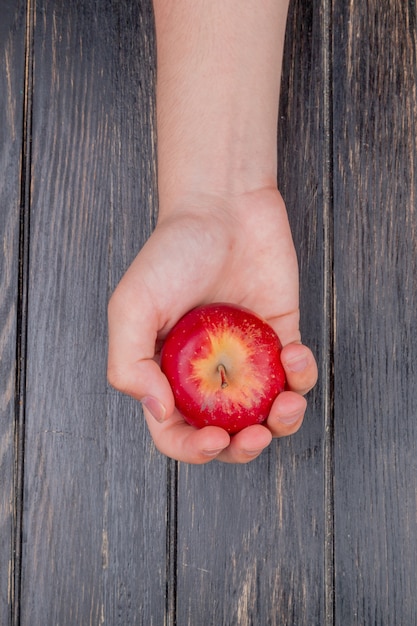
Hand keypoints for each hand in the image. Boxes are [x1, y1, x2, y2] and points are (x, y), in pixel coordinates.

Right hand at [107, 187, 317, 462]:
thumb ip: (129, 363)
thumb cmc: (173, 253)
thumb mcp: (132, 306)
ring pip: (267, 413)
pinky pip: (297, 375)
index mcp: (168, 372)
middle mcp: (208, 372)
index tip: (213, 438)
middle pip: (226, 433)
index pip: (174, 430)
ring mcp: (247, 358)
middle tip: (253, 437)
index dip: (192, 448)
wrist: (223, 207)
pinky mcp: (280, 338)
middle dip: (243, 448)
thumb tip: (159, 411)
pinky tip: (294, 352)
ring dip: (282, 423)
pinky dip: (302, 375)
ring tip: (286, 404)